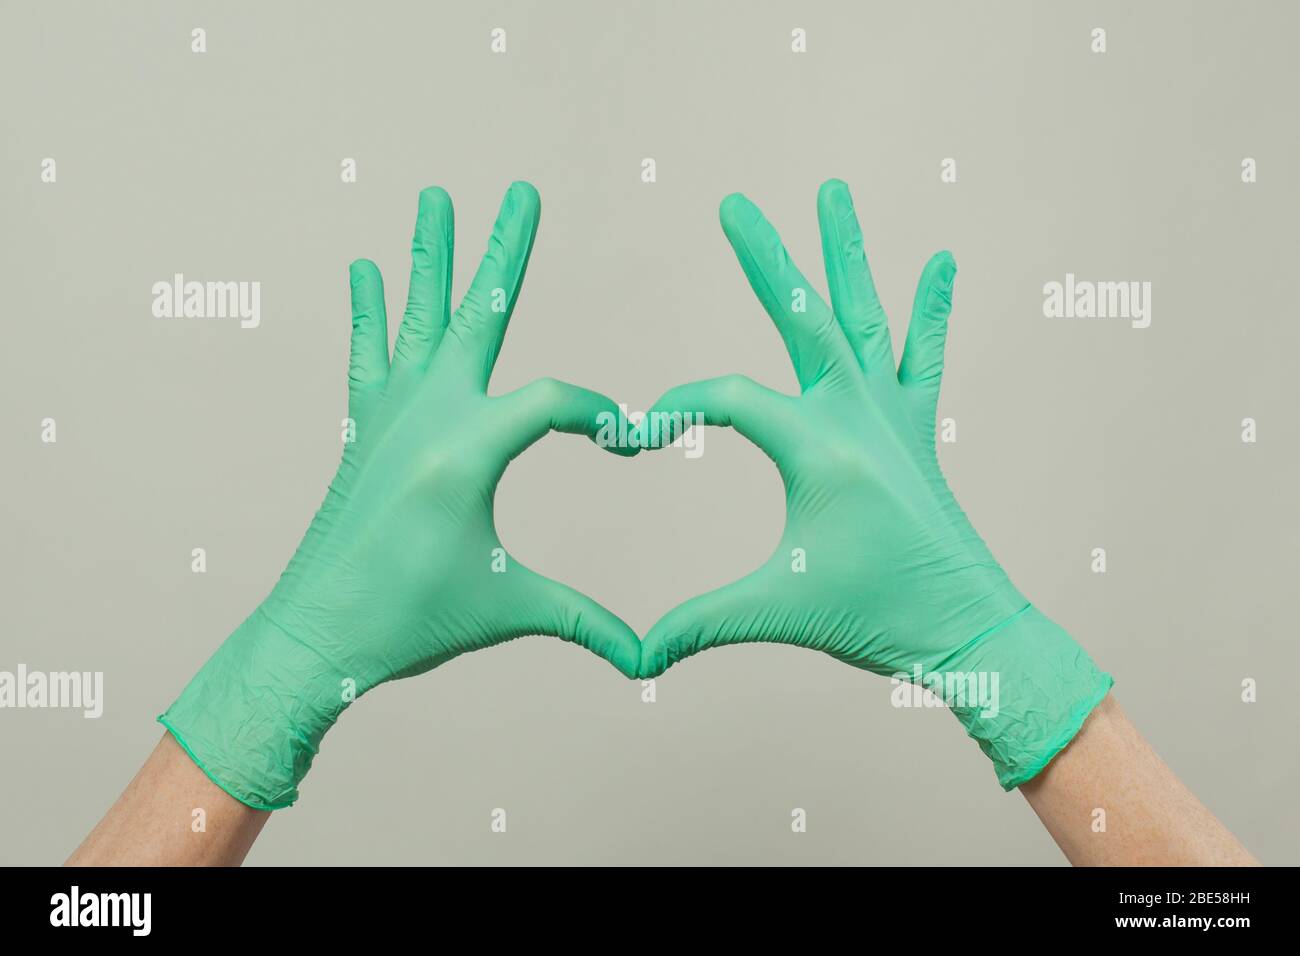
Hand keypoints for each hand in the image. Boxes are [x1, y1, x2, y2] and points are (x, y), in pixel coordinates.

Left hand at [161, 182, 640, 808]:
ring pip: (417, 317)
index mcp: (466, 450)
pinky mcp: (364, 430)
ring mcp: (388, 416)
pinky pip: (371, 354)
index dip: (603, 415)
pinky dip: (371, 311)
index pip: (555, 401)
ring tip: (432, 197)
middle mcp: (424, 415)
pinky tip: (366, 271)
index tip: (629, 439)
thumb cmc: (412, 622)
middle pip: (478, 313)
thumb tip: (648, 663)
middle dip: (504, 250)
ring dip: (430, 257)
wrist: (316, 635)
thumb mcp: (511, 611)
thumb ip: (586, 622)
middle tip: (518, 189)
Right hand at [638, 180, 1110, 787]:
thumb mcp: (774, 611)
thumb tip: (635, 659)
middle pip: (802, 314)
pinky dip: (930, 307)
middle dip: (764, 257)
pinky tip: (941, 261)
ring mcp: (893, 415)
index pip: (727, 398)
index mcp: (818, 448)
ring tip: (833, 191)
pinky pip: (922, 354)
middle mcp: (858, 414)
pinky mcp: (917, 428)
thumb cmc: (875, 616)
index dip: (675, 407)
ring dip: (845, 253)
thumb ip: (698, 624)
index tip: (639, 435)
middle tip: (734, 204)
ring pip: (865, 314)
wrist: (966, 629)